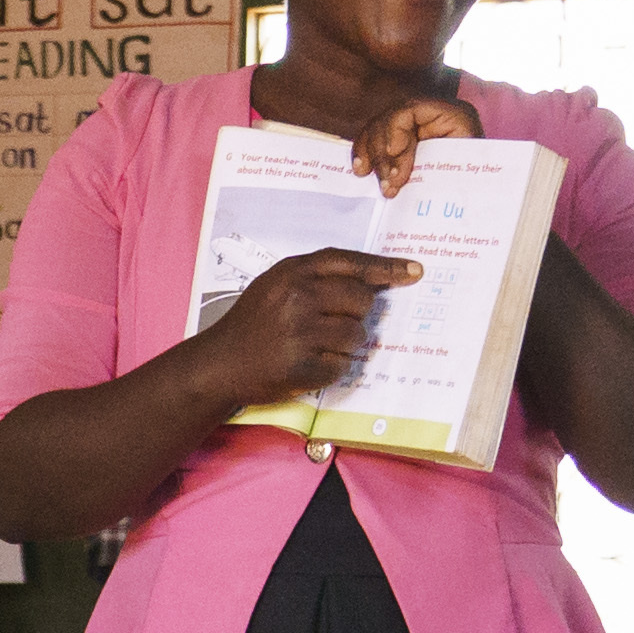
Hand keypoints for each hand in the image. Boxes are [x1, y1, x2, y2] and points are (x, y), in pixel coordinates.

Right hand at [193, 245, 428, 406]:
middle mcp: (298, 298)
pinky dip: (331, 369)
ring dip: (345, 345)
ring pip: (357, 336)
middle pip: (362, 301)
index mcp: (293, 272)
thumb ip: (316, 276)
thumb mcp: (276, 284)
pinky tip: (308, 364)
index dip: (386, 268)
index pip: (350, 263)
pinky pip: (342, 367)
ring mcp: (300, 333)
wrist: (219, 363)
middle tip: (333, 323)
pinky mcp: (302, 367)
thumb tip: (372, 282)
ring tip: (316, 346)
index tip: (414, 272)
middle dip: (358, 314)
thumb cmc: (252, 322)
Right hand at [350, 90, 485, 190]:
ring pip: (376, 129)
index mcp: (453, 114)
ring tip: (369, 179)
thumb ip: (447, 169)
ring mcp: (413, 125)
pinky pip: (372, 140)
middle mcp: (431, 114)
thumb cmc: (478, 182)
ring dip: (370, 155)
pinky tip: (360, 170)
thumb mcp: (468, 170)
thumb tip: (411, 177)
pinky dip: (363, 154)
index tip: (393, 154)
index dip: (396, 131)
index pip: (411, 109)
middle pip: (390, 120)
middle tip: (388, 185)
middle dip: (383, 154)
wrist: (484, 194)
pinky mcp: (401, 140)